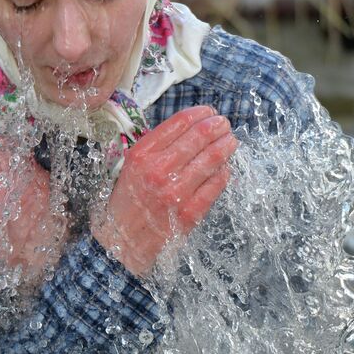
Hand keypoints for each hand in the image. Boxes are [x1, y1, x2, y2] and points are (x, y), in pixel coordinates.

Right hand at [92, 106, 236, 275]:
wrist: (122, 241)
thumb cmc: (128, 201)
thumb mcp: (132, 167)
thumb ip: (157, 148)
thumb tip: (191, 129)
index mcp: (142, 154)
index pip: (179, 123)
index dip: (200, 114)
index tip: (209, 112)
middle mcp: (158, 170)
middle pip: (199, 137)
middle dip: (217, 127)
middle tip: (225, 124)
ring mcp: (175, 192)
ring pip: (212, 159)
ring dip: (226, 146)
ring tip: (231, 141)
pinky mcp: (189, 212)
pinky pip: (215, 185)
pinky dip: (224, 172)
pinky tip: (225, 168)